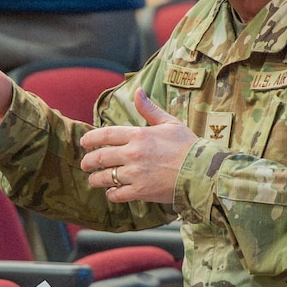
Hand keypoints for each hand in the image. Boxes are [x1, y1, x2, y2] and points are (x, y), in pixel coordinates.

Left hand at [77, 89, 193, 203]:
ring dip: (96, 179)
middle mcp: (133, 153)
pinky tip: (111, 192)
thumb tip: (139, 91)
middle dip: (88, 162)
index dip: (90, 139)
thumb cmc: (188, 146)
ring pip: (105, 177)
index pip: (105, 135)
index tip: (84, 143)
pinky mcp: (140, 191)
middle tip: (85, 165)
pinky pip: (117, 194)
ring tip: (94, 180)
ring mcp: (135, 173)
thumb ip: (150, 109)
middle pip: (100, 157)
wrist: (202, 171)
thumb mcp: (170, 123)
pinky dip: (111, 194)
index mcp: (139, 134)